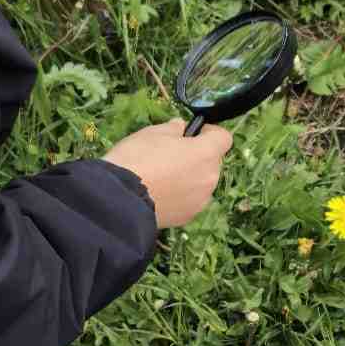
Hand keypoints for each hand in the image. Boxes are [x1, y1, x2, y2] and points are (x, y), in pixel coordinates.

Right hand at [103, 119, 234, 227]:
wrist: (120, 200)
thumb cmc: (137, 159)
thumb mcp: (152, 133)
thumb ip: (173, 128)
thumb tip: (181, 128)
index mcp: (205, 153)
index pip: (224, 138)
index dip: (210, 133)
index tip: (193, 133)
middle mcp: (209, 178)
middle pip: (212, 162)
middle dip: (198, 156)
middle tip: (171, 155)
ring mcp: (200, 200)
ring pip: (201, 182)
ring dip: (190, 177)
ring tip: (162, 177)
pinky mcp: (188, 217)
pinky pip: (190, 200)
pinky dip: (180, 195)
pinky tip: (159, 194)